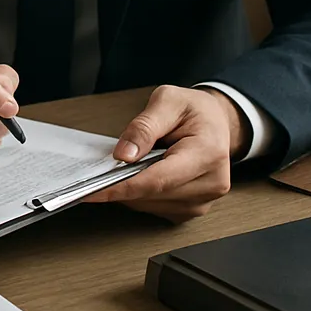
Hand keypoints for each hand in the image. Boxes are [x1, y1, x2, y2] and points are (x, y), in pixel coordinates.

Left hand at [83, 85, 248, 221]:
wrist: (217, 121)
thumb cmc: (195, 110)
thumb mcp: (167, 101)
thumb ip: (143, 127)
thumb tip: (123, 155)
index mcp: (208, 153)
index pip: (159, 179)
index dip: (123, 186)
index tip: (93, 190)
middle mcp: (211, 182)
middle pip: (154, 195)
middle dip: (120, 185)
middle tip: (95, 172)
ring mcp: (204, 199)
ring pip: (152, 205)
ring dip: (129, 190)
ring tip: (122, 166)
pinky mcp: (194, 208)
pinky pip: (158, 208)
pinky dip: (140, 195)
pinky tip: (135, 176)